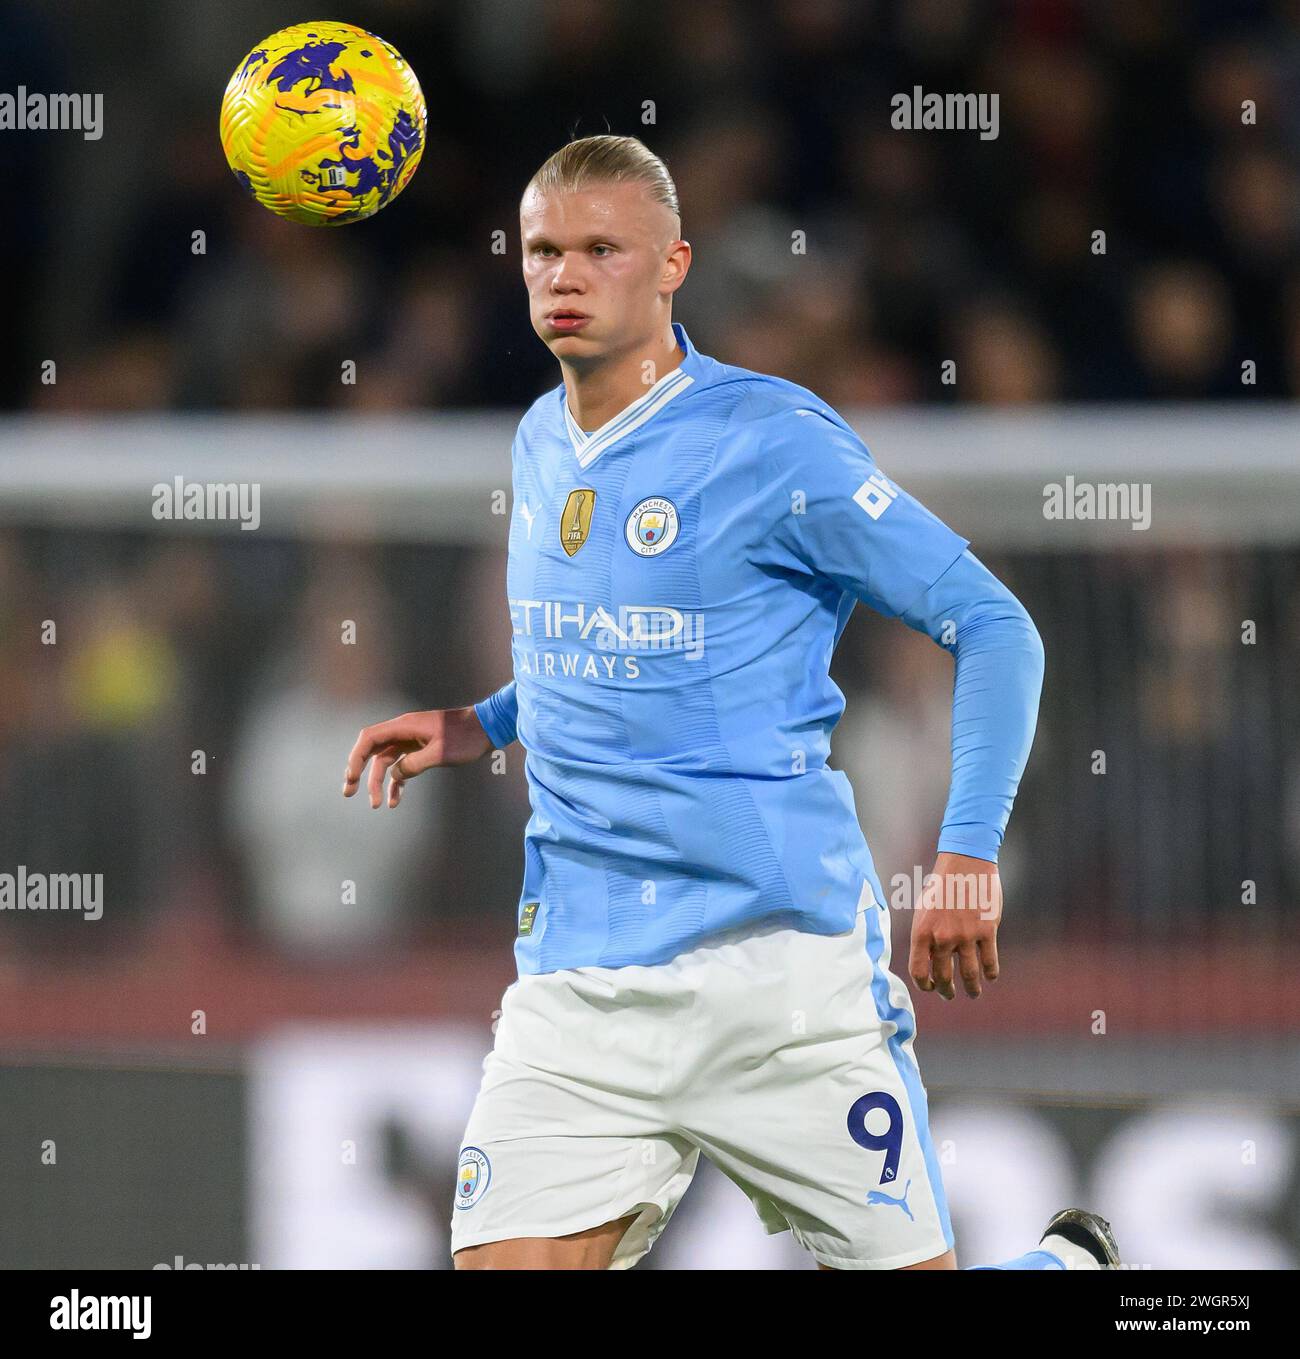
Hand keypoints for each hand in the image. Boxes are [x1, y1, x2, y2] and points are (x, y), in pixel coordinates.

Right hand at [342, 707, 491, 808]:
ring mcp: (412, 740)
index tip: (352, 778)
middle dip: (359, 771)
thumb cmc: (466, 737)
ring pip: (386, 761)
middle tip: (349, 792)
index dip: (356, 757)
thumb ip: (415, 764)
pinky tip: (395, 801)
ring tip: (376, 805)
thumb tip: (395, 775)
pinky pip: (402, 766)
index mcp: (405, 726)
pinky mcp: (421, 749)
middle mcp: (404, 731)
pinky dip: (397, 782)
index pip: (369, 739)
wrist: (488, 728)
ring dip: (378, 782)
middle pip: (373, 751)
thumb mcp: (441, 753)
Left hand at [908, 852, 1001, 999]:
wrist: (965, 862)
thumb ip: (925, 935)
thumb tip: (927, 960)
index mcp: (921, 932)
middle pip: (944, 977)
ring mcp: (966, 936)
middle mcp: (942, 938)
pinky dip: (990, 973)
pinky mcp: (987, 931)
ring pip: (969, 975)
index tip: (931, 988)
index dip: (924, 985)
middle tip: (950, 995)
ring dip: (972, 988)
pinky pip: (989, 962)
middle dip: (947, 991)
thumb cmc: (942, 885)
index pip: (918, 971)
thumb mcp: (923, 909)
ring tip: (973, 993)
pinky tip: (990, 977)